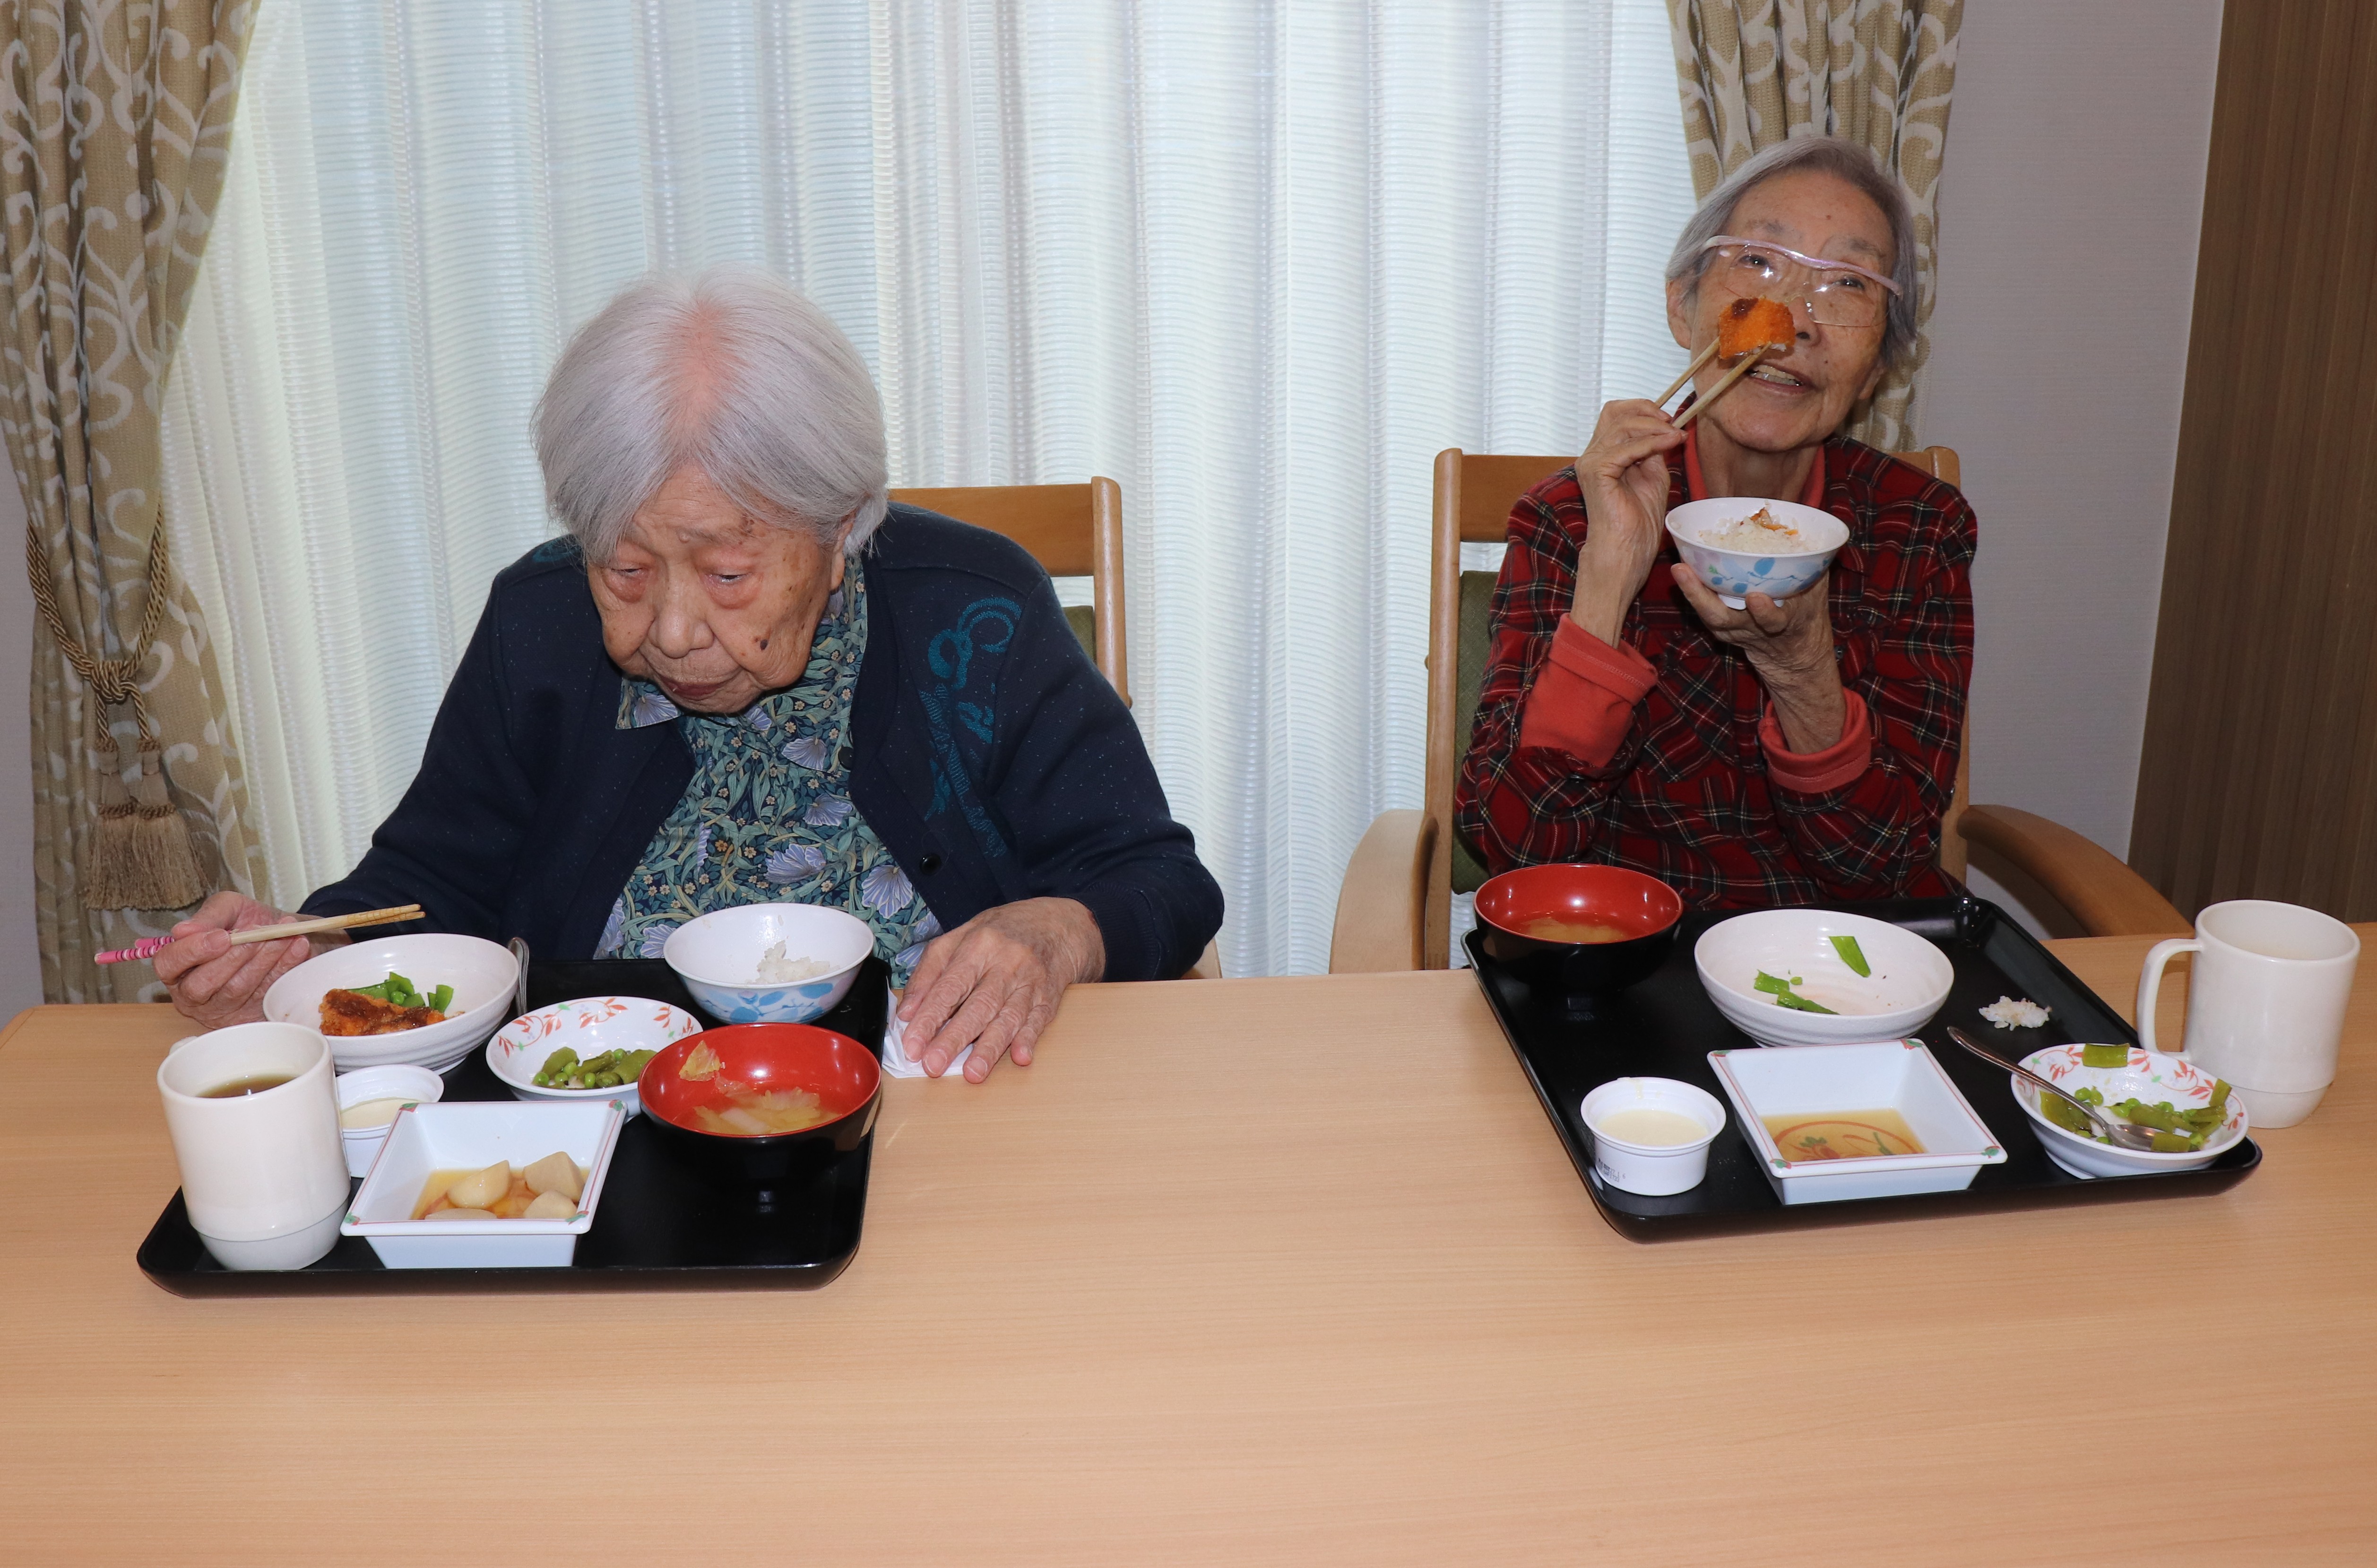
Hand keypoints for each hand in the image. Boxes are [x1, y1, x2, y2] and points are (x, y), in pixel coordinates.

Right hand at [153, 891, 347, 1029]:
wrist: (282, 934)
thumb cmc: (245, 923)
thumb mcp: (227, 909)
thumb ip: (208, 916)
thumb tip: (182, 931)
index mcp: (177, 967)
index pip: (169, 963)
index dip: (192, 951)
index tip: (222, 937)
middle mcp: (193, 994)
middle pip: (203, 984)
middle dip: (234, 957)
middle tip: (259, 935)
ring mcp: (221, 1010)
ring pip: (237, 989)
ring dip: (263, 960)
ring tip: (284, 936)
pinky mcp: (249, 1016)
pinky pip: (265, 996)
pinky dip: (284, 968)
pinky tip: (298, 947)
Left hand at [895, 897, 1104, 1081]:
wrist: (1058, 924)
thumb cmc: (1000, 933)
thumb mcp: (959, 938)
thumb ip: (929, 972)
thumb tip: (906, 1012)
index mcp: (978, 944)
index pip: (950, 985)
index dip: (929, 1017)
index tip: (913, 1044)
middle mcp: (1006, 962)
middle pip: (979, 1004)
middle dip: (955, 1037)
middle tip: (933, 1064)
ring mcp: (1031, 980)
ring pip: (1009, 1017)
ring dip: (991, 1047)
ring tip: (973, 1073)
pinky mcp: (1050, 996)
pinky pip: (1039, 1020)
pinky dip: (1029, 1039)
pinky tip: (1020, 1057)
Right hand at [1568, 399, 1687, 642]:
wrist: (1625, 553)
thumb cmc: (1637, 524)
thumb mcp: (1654, 477)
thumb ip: (1655, 451)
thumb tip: (1668, 428)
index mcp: (1602, 455)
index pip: (1615, 414)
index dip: (1642, 409)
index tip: (1669, 419)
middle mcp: (1591, 455)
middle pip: (1614, 411)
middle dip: (1647, 410)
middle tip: (1672, 422)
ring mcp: (1591, 463)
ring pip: (1622, 425)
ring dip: (1654, 427)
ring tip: (1675, 436)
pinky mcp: (1596, 473)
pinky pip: (1626, 447)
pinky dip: (1651, 442)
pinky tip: (1670, 443)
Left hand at [1671, 564, 1846, 751]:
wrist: (1793, 652)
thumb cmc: (1806, 613)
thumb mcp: (1817, 593)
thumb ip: (1814, 567)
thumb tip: (1808, 533)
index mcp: (1783, 622)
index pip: (1773, 622)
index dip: (1764, 612)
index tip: (1756, 598)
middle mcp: (1752, 629)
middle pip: (1722, 619)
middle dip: (1701, 597)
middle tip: (1682, 571)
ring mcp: (1733, 630)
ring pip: (1708, 615)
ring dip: (1691, 592)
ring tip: (1678, 568)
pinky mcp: (1721, 627)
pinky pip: (1704, 610)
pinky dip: (1693, 592)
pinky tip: (1683, 569)